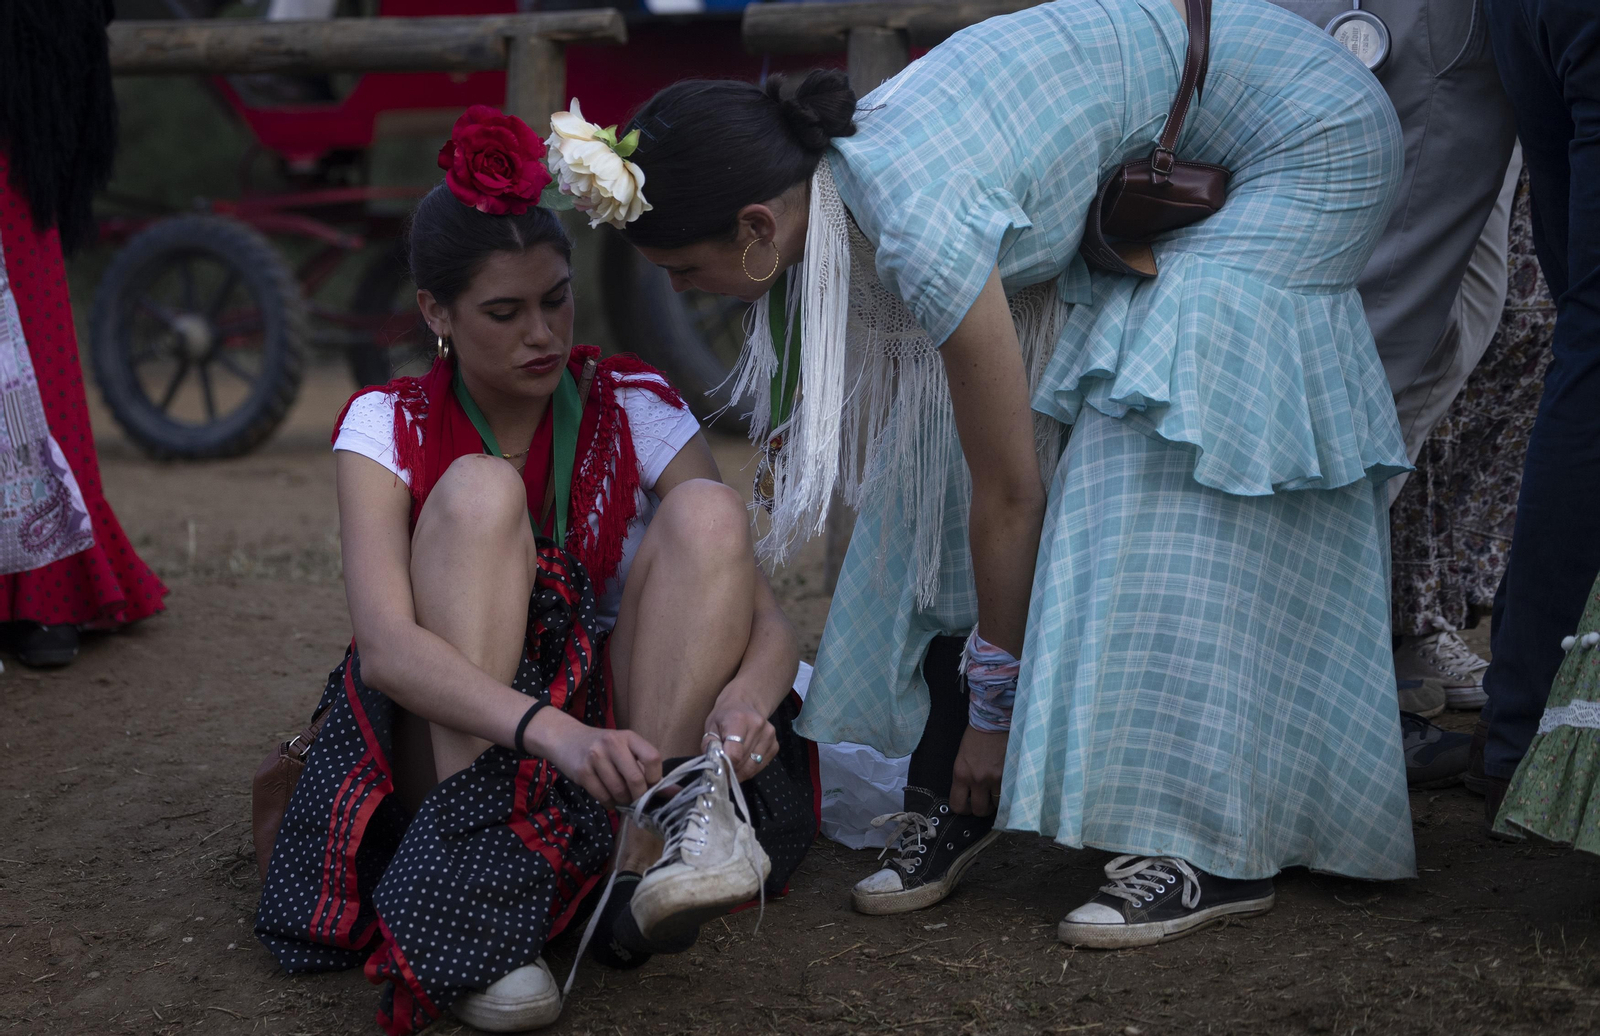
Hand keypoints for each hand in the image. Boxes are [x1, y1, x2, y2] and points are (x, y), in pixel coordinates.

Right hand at [533, 708, 662, 807]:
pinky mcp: (582, 772)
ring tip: (622, 797)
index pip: (653, 758)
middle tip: (636, 800)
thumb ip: (647, 768)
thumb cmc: (601, 746)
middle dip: (639, 796)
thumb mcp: (624, 749)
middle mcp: (613, 744)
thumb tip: (675, 793)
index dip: (656, 778)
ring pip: (619, 791)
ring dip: (623, 801)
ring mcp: (596, 757)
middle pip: (636, 779)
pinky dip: (610, 803)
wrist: (565, 738)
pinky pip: (603, 797)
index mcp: (629, 737)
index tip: (652, 786)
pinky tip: (609, 799)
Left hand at [704, 695, 778, 781]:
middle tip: (721, 773)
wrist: (745, 703)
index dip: (725, 767)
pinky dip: (750, 770)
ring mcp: (769, 736)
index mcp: (739, 720)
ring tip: (731, 770)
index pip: (735, 754)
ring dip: (740, 773)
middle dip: (730, 771)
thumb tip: (714, 765)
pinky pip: (761, 765)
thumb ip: (710, 746)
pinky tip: (742, 764)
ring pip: (753, 767)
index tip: (718, 772)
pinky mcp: (775, 744)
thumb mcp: (711, 726)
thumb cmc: (725, 716)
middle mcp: (757, 726)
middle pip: (743, 762)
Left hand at [950, 727, 1007, 815]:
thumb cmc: (976, 737)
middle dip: (981, 808)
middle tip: (985, 801)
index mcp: (960, 774)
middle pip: (978, 810)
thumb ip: (965, 777)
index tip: (968, 805)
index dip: (963, 809)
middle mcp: (976, 779)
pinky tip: (1006, 787)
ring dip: (996, 802)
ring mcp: (994, 778)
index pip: (957, 805)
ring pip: (995, 806)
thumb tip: (969, 795)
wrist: (994, 720)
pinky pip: (1008, 795)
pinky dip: (1007, 794)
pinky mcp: (1009, 775)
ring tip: (997, 793)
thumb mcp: (963, 758)